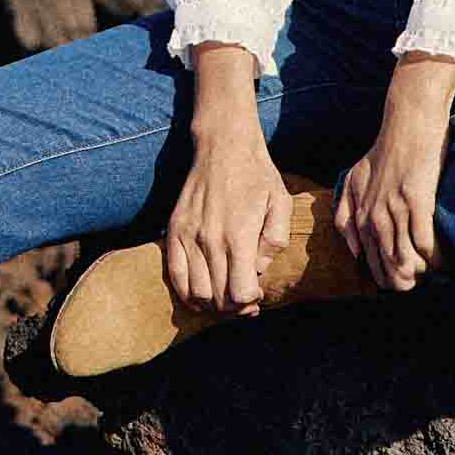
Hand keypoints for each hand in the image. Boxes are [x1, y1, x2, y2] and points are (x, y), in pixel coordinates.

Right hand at [164, 49, 292, 313]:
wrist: (223, 146)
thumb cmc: (258, 175)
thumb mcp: (280, 203)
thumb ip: (275, 241)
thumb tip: (258, 269)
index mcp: (239, 236)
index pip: (241, 293)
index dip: (251, 301)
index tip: (257, 294)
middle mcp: (210, 240)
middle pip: (219, 298)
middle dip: (234, 307)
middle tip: (245, 299)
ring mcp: (188, 236)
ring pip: (196, 293)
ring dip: (212, 303)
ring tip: (225, 295)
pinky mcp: (174, 231)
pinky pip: (175, 276)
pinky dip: (187, 293)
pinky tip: (202, 293)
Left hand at [336, 54, 454, 292]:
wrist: (408, 120)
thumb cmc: (386, 148)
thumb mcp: (355, 178)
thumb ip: (345, 211)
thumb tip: (353, 249)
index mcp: (358, 212)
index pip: (368, 260)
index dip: (385, 277)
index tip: (400, 283)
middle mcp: (372, 215)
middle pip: (386, 265)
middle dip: (404, 282)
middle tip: (420, 286)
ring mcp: (393, 208)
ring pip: (405, 258)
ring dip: (421, 273)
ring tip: (436, 277)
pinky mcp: (416, 200)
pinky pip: (424, 242)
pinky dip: (435, 256)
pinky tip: (444, 261)